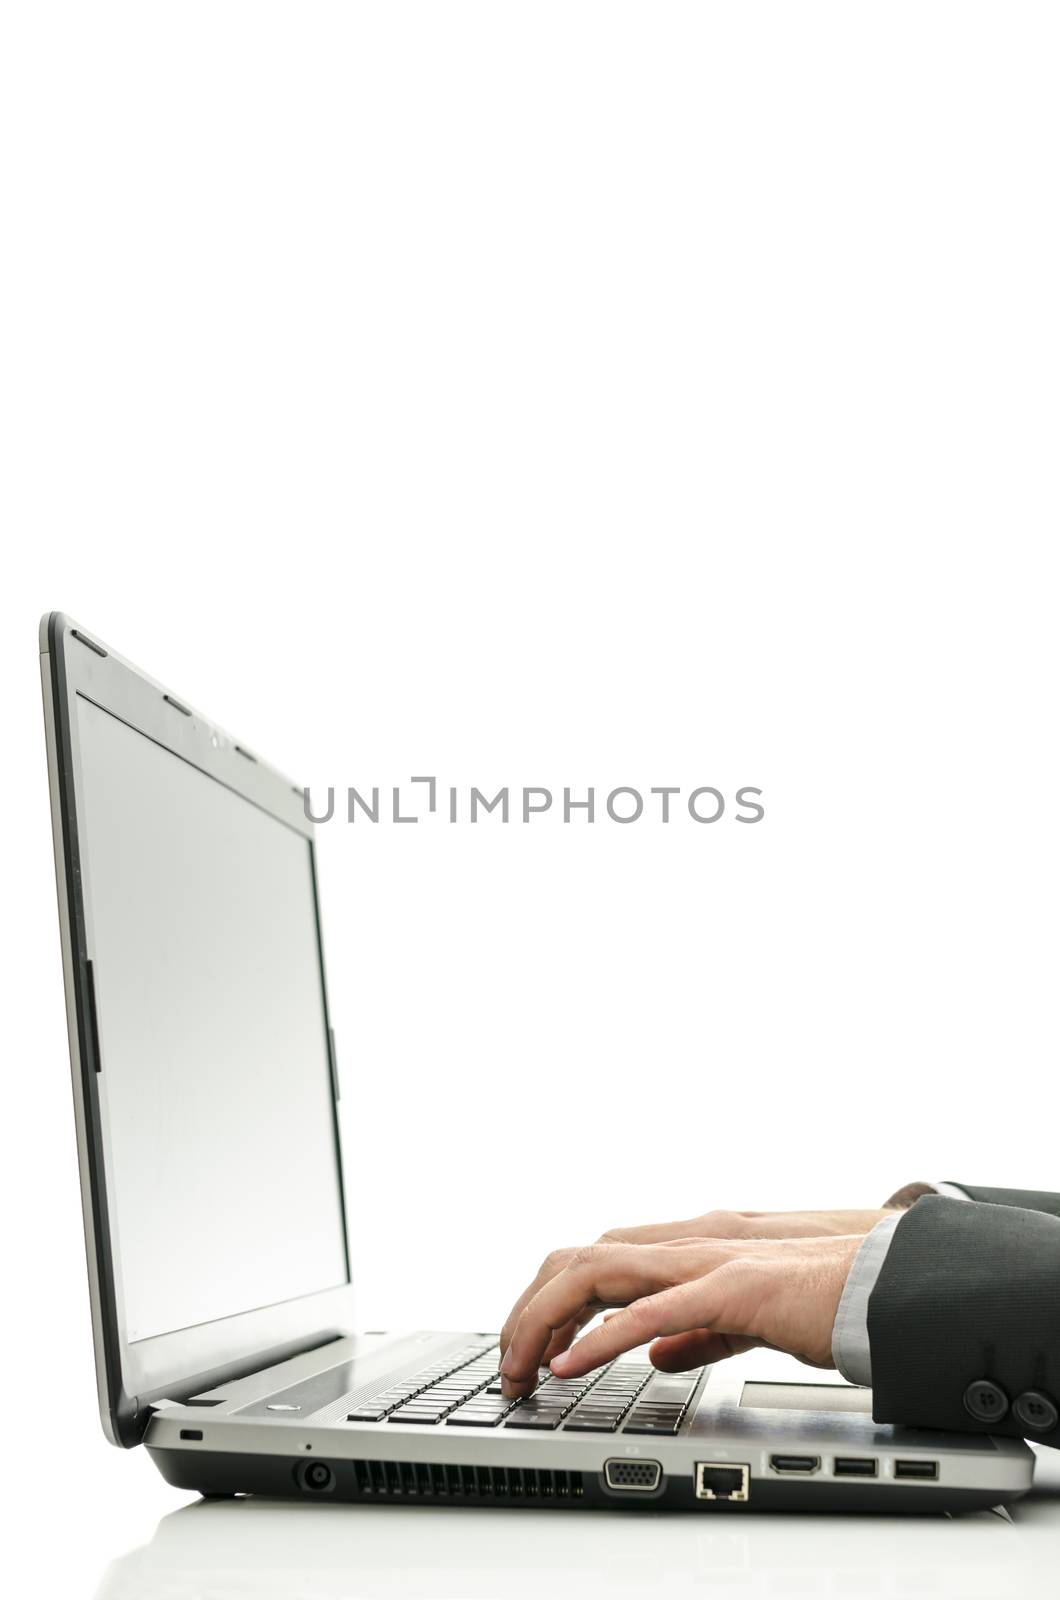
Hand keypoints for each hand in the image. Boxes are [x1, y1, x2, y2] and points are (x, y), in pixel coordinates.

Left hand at [499, 1234, 863, 1396]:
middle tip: (510, 1365)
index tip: (529, 1349)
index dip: (551, 1301)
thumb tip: (656, 1355)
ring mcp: (706, 1261)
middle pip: (577, 1258)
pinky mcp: (732, 1289)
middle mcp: (688, 1243)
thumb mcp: (747, 1319)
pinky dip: (598, 1338)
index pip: (595, 1261)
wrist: (891, 1289)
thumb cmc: (828, 1301)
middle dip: (529, 1309)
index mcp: (690, 1249)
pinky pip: (648, 1312)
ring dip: (544, 1320)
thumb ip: (699, 1332)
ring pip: (595, 1271)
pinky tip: (567, 1365)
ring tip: (520, 1367)